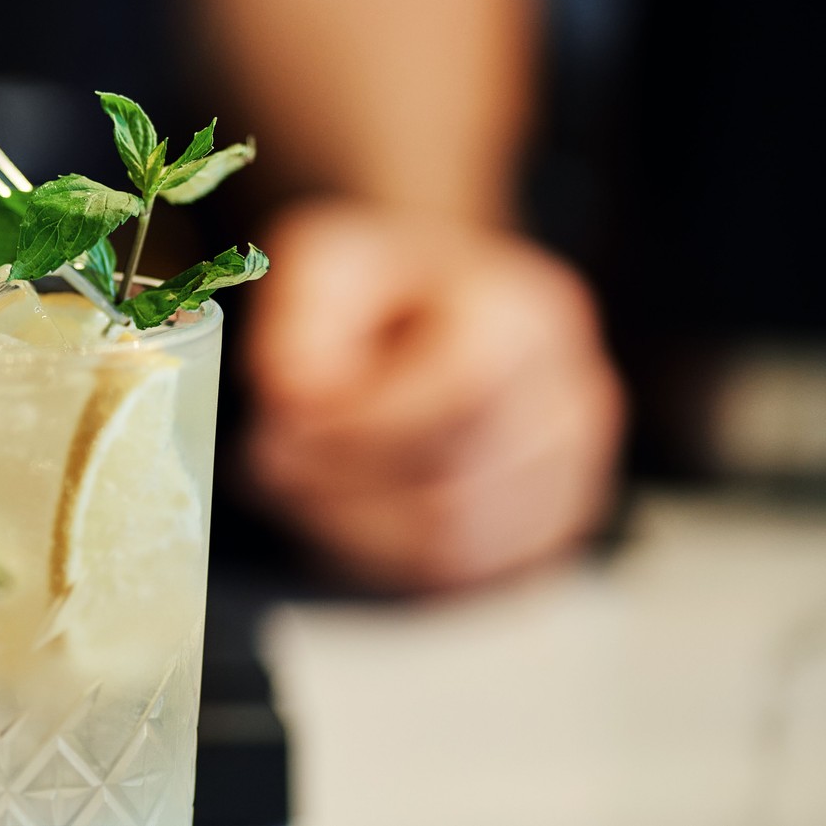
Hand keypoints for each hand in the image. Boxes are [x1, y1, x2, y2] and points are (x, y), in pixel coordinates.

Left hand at [243, 199, 624, 592]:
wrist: (438, 295)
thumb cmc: (379, 282)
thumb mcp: (320, 263)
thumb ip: (300, 327)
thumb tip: (293, 405)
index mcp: (524, 316)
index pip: (457, 399)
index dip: (355, 432)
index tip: (275, 432)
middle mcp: (574, 398)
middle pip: (456, 489)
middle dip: (340, 491)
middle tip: (265, 465)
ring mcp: (576, 474)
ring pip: (458, 550)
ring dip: (355, 532)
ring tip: (296, 484)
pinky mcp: (552, 529)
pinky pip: (465, 578)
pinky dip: (386, 559)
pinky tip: (343, 509)